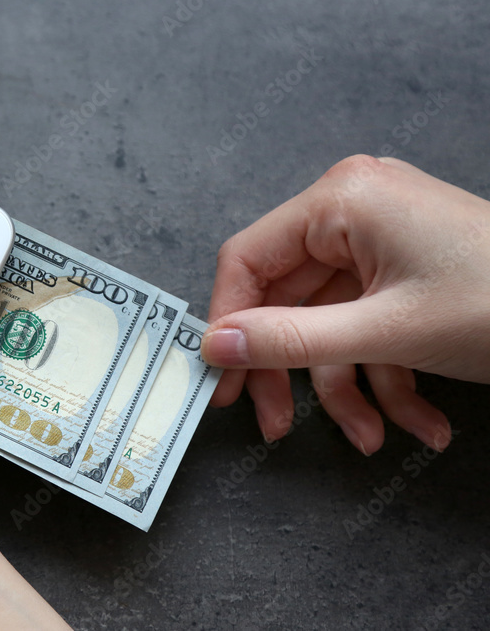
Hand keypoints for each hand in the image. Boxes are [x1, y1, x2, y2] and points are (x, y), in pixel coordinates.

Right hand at [202, 155, 489, 454]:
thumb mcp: (387, 331)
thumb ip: (290, 339)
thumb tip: (218, 346)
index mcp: (341, 200)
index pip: (247, 260)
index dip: (229, 325)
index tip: (220, 379)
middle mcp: (353, 212)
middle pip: (287, 301)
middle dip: (293, 372)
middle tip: (275, 423)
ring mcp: (380, 242)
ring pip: (329, 325)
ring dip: (350, 389)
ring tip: (374, 436)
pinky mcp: (402, 271)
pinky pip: (367, 327)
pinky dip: (386, 378)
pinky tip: (418, 421)